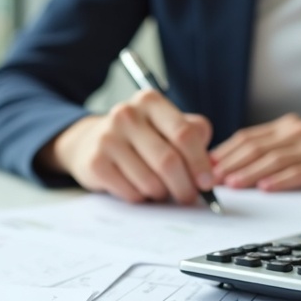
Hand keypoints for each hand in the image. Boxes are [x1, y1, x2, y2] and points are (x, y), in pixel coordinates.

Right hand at [37, 89, 213, 203]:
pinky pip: (131, 193)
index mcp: (150, 102)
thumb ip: (192, 134)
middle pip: (168, 161)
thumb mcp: (166, 125)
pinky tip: (138, 188)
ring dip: (161, 194)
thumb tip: (211, 166)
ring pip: (150, 182)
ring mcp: (107, 138)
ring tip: (159, 189)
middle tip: (188, 197)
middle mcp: (126, 115)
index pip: (184, 134)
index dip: (200, 163)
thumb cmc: (139, 137)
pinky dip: (141, 198)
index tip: (206, 182)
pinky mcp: (95, 163)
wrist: (89, 142)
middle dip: (184, 186)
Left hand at [210, 113, 300, 190]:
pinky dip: (280, 180)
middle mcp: (298, 132)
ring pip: (274, 160)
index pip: (247, 137)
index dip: (225, 152)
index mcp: (286, 126)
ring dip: (250, 173)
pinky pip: (299, 173)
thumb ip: (266, 148)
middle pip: (256, 148)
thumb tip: (225, 164)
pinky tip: (265, 188)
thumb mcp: (294, 142)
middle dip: (231, 164)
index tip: (206, 166)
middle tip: (213, 178)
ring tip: (233, 184)